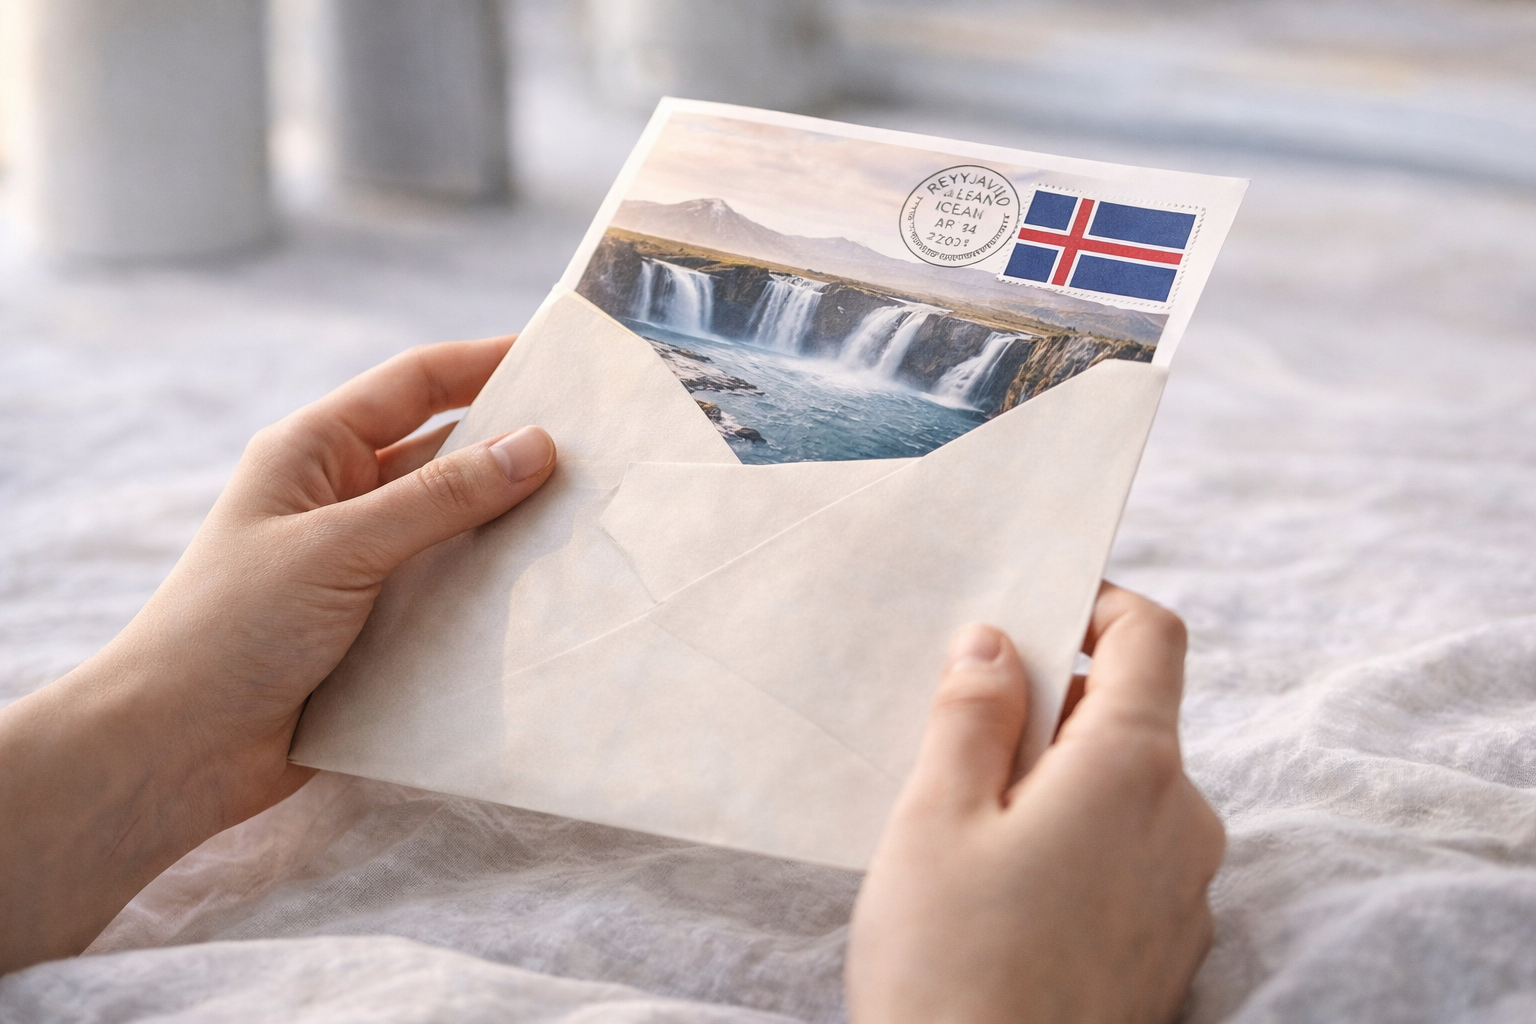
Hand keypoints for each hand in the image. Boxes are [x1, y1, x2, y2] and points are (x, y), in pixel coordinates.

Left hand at [0, 338, 554, 972]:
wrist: (178, 750)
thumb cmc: (234, 629)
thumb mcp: (339, 548)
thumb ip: (439, 497)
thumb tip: (538, 445)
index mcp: (314, 453)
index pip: (414, 384)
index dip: (485, 363)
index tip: (561, 362)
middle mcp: (341, 499)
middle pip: (444, 453)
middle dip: (513, 448)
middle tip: (598, 450)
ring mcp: (361, 565)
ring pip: (454, 526)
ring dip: (508, 525)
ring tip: (589, 519)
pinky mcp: (379, 626)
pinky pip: (450, 591)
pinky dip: (493, 590)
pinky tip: (546, 595)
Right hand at [846, 583, 1222, 1023]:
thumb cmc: (949, 966)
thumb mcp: (935, 816)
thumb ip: (972, 713)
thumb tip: (995, 644)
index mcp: (1134, 768)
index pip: (1152, 636)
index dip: (1095, 604)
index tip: (1030, 613)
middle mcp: (1182, 823)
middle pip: (1133, 714)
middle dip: (1053, 704)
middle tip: (959, 733)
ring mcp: (1184, 894)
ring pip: (1128, 790)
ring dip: (1059, 778)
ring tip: (967, 824)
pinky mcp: (1167, 951)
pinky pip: (1130, 857)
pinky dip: (1078, 840)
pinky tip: (1002, 888)